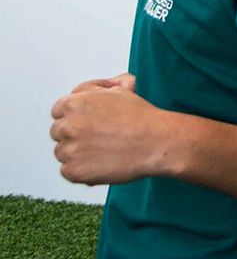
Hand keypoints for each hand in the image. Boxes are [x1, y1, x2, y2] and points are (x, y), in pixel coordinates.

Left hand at [51, 76, 169, 184]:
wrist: (157, 142)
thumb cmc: (142, 116)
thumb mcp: (121, 88)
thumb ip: (96, 88)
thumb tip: (87, 91)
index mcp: (74, 103)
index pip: (59, 110)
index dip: (75, 115)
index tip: (88, 122)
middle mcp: (67, 126)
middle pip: (58, 131)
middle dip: (74, 133)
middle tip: (99, 136)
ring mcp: (69, 150)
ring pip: (62, 152)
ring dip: (77, 152)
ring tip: (104, 150)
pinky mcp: (73, 171)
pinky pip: (68, 171)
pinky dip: (82, 169)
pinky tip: (102, 162)